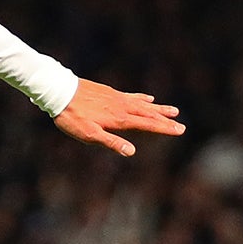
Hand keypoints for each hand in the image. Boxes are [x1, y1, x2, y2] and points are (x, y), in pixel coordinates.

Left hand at [52, 79, 184, 157]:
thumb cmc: (73, 117)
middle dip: (166, 120)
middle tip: (182, 125)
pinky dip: (142, 98)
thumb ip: (112, 142)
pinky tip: (148, 98)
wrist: (60, 92)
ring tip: (173, 110)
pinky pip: (132, 96)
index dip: (164, 128)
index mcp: (120, 119)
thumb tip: (132, 151)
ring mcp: (117, 98)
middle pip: (149, 114)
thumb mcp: (90, 135)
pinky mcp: (110, 92)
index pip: (148, 124)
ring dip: (159, 108)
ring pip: (143, 104)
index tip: (180, 130)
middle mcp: (122, 107)